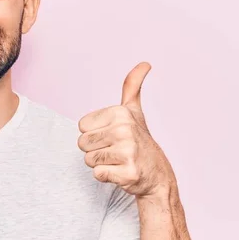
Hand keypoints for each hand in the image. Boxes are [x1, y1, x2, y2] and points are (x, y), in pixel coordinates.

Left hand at [77, 62, 175, 197]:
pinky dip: (107, 176)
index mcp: (121, 113)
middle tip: (116, 151)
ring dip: (101, 163)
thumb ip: (132, 86)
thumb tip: (145, 63)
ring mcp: (128, 152)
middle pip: (82, 143)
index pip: (81, 126)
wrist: (157, 176)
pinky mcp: (128, 173)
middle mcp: (125, 129)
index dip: (93, 134)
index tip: (112, 136)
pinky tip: (122, 172)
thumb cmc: (140, 141)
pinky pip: (97, 174)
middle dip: (95, 150)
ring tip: (119, 161)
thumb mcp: (134, 111)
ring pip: (88, 160)